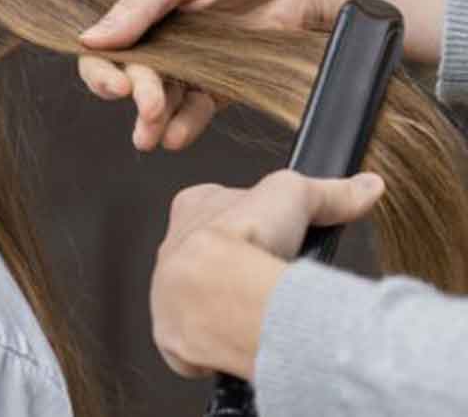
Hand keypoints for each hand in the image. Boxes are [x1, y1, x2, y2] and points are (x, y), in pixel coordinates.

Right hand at [78, 0, 446, 151]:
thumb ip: (138, 6)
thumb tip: (91, 39)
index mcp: (136, 3)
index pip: (102, 44)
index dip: (101, 69)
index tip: (118, 86)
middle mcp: (155, 37)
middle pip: (129, 79)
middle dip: (136, 97)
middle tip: (149, 108)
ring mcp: (185, 63)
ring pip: (157, 101)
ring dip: (152, 121)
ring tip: (154, 135)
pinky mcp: (216, 84)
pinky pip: (192, 111)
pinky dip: (183, 126)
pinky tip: (177, 135)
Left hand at [150, 170, 385, 379]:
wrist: (218, 290)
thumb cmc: (243, 238)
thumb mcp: (297, 196)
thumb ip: (330, 192)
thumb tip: (364, 187)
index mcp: (191, 208)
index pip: (213, 204)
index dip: (245, 216)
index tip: (270, 228)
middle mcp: (171, 250)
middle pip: (204, 255)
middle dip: (233, 265)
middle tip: (266, 275)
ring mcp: (167, 294)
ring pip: (194, 297)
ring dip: (221, 304)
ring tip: (258, 310)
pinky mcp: (171, 333)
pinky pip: (186, 341)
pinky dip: (209, 345)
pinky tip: (237, 340)